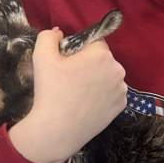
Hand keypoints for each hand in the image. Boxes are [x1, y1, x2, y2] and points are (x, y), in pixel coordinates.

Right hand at [9, 29, 126, 162]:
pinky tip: (87, 103)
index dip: (81, 50)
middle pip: (103, 59)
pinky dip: (102, 95)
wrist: (59, 130)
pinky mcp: (122, 106)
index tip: (69, 62)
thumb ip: (49, 36)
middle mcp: (118, 70)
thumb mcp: (41, 57)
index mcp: (102, 54)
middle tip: (71, 78)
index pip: (94, 42)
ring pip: (109, 76)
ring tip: (79, 92)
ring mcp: (122, 90)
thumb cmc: (50, 91)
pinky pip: (112, 93)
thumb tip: (60, 32)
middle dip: (90, 64)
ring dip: (97, 79)